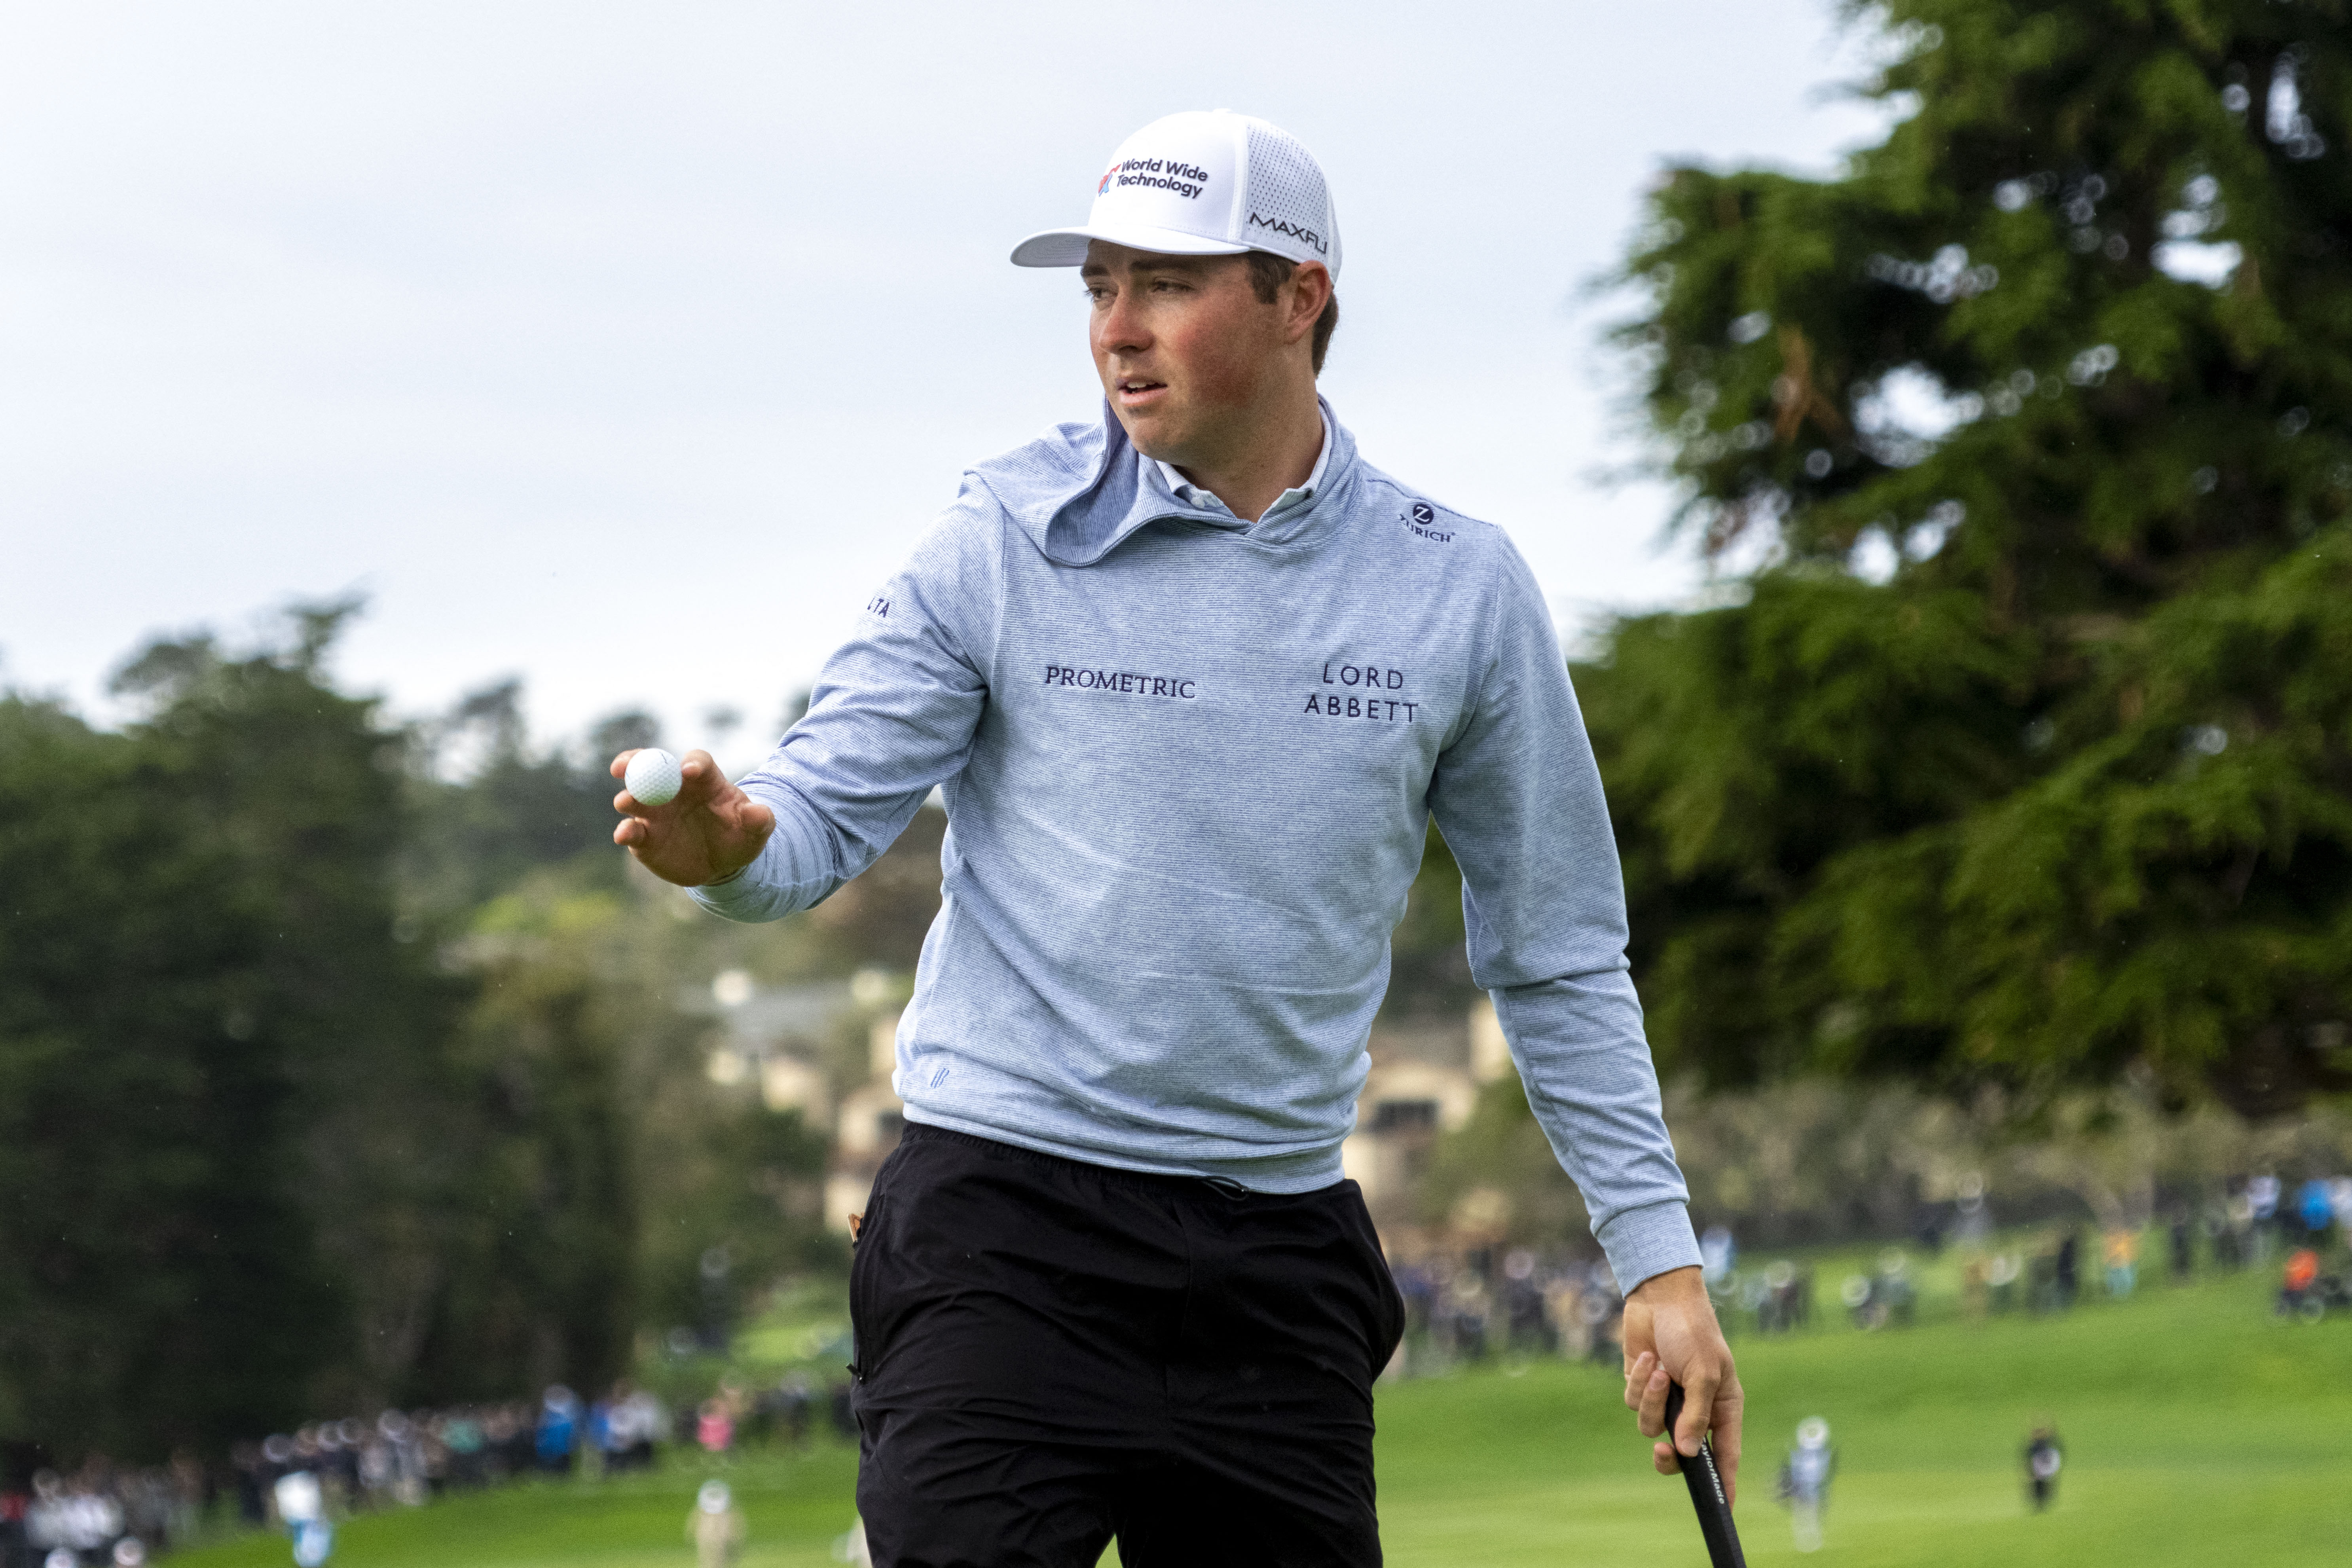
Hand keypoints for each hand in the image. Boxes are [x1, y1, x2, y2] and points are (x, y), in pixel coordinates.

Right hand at [609, 748, 774, 886]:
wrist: (723, 864)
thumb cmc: (739, 836)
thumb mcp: (756, 830)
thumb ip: (759, 819)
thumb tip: (759, 812)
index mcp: (704, 780)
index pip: (697, 762)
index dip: (692, 763)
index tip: (688, 770)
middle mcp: (674, 790)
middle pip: (650, 767)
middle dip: (634, 762)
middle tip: (622, 766)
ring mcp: (656, 814)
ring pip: (635, 799)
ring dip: (628, 798)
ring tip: (626, 802)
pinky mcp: (645, 838)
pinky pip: (631, 832)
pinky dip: (626, 832)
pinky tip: (625, 834)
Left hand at [1622, 1264, 1742, 1502]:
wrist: (1661, 1297)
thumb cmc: (1694, 1331)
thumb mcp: (1705, 1372)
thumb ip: (1697, 1414)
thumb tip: (1691, 1453)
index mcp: (1722, 1406)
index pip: (1726, 1453)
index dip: (1724, 1481)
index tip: (1723, 1507)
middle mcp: (1694, 1408)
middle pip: (1680, 1453)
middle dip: (1668, 1454)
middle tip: (1661, 1449)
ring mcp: (1667, 1399)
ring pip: (1651, 1426)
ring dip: (1653, 1399)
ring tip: (1660, 1370)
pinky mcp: (1641, 1387)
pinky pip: (1634, 1401)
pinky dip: (1639, 1381)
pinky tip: (1648, 1358)